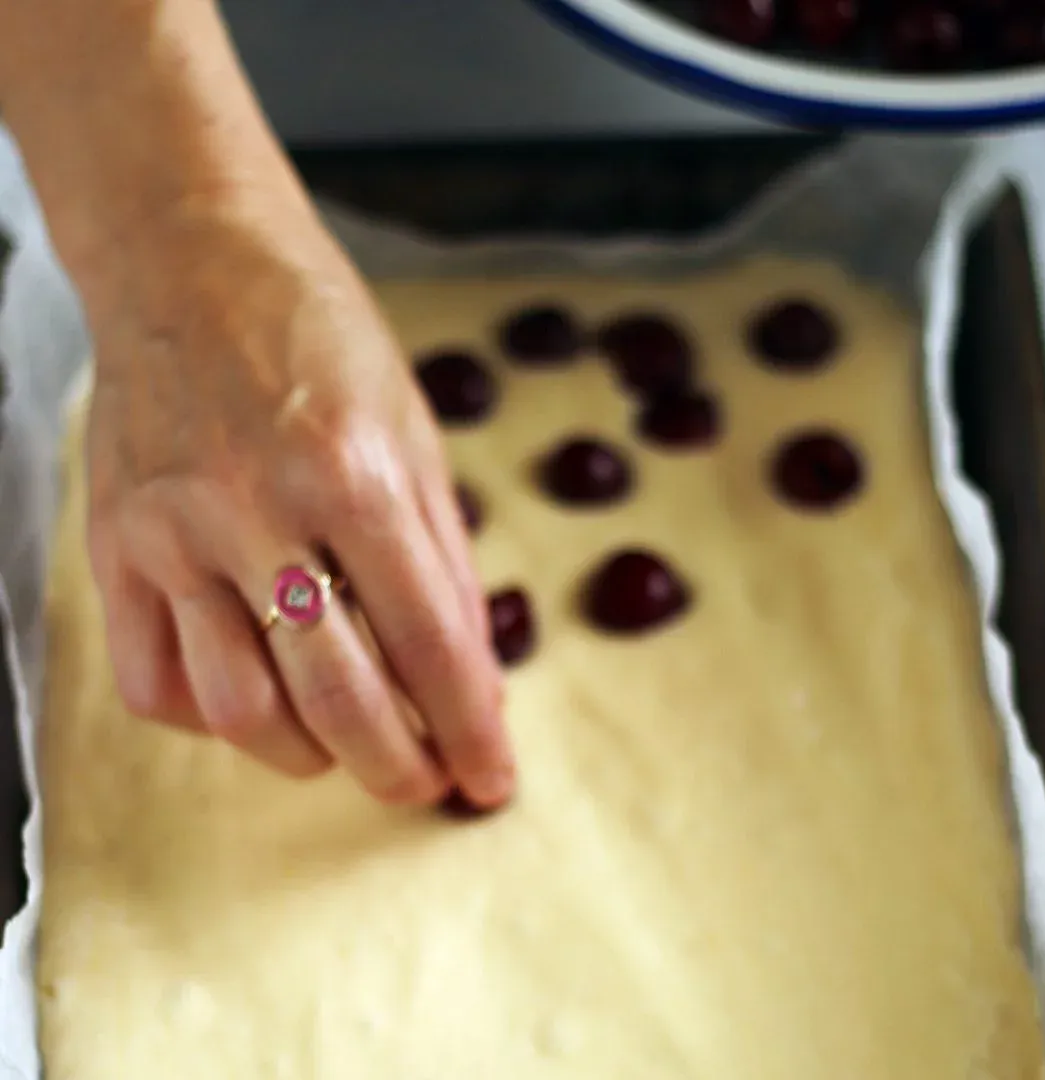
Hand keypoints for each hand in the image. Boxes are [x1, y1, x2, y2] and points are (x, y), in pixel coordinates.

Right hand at [81, 191, 511, 809]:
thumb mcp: (415, 434)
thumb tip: (470, 672)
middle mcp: (260, 508)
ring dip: (307, 756)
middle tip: (424, 784)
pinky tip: (254, 701)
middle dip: (396, 768)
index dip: (470, 728)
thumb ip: (442, 560)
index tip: (490, 780)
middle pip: (338, 696)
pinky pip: (152, 680)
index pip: (430, 642)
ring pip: (240, 708)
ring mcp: (176, 531)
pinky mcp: (115, 544)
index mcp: (356, 474)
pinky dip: (212, 721)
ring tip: (346, 747)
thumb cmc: (320, 339)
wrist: (192, 262)